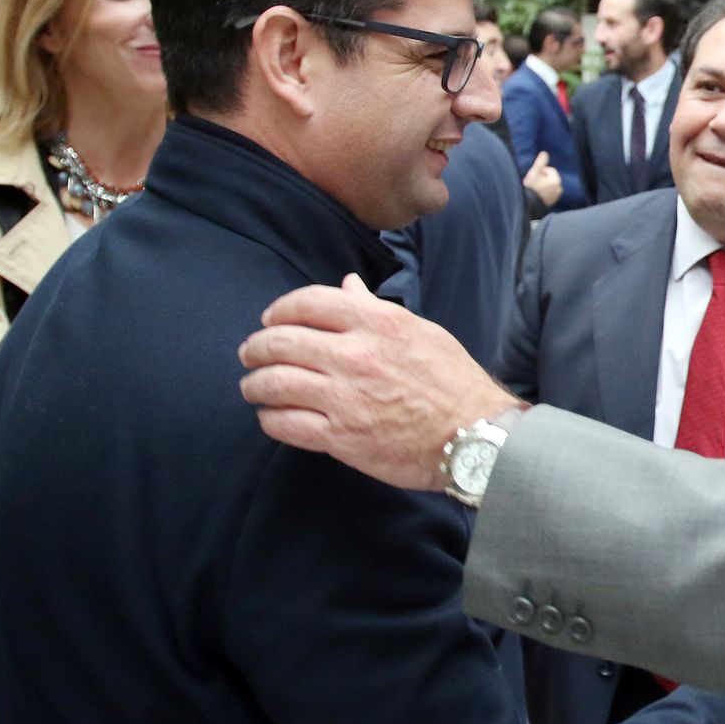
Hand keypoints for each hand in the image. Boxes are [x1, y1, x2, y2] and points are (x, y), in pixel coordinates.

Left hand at [237, 273, 517, 488]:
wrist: (474, 435)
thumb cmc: (454, 382)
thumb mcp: (422, 332)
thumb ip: (377, 310)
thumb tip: (347, 286)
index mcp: (379, 323)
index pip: (309, 302)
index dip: (280, 309)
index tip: (271, 319)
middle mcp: (357, 356)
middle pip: (282, 341)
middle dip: (257, 346)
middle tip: (251, 353)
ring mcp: (346, 398)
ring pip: (275, 382)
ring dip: (255, 383)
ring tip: (253, 386)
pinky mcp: (341, 437)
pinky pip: (286, 424)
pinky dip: (270, 418)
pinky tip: (271, 416)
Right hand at [523, 151, 561, 206]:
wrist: (528, 205)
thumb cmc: (530, 188)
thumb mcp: (533, 173)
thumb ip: (540, 163)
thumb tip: (544, 153)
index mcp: (556, 181)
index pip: (549, 170)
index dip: (540, 171)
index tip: (534, 177)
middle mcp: (559, 188)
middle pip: (550, 177)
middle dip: (542, 178)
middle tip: (534, 184)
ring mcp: (557, 195)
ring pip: (550, 184)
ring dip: (543, 184)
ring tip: (535, 189)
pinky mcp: (554, 201)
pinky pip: (550, 191)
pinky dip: (545, 191)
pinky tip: (537, 194)